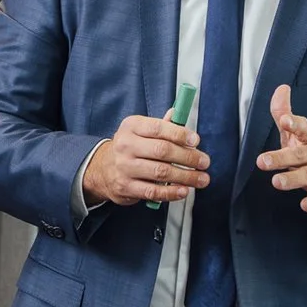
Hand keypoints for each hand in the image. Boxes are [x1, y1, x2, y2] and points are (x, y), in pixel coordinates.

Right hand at [81, 114, 208, 205]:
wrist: (102, 169)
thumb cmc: (130, 147)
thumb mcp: (140, 130)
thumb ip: (162, 125)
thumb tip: (179, 113)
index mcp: (131, 126)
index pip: (158, 128)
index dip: (180, 134)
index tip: (196, 141)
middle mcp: (126, 146)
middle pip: (162, 151)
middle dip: (188, 157)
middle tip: (204, 162)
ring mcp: (124, 168)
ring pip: (161, 172)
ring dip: (186, 177)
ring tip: (202, 179)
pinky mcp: (126, 187)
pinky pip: (153, 192)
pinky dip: (171, 192)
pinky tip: (184, 190)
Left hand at [255, 85, 306, 215]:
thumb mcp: (297, 136)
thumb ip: (285, 114)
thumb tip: (280, 88)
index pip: (304, 129)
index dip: (295, 124)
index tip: (284, 121)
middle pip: (301, 154)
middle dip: (282, 158)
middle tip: (262, 161)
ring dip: (294, 179)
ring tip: (277, 182)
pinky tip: (305, 205)